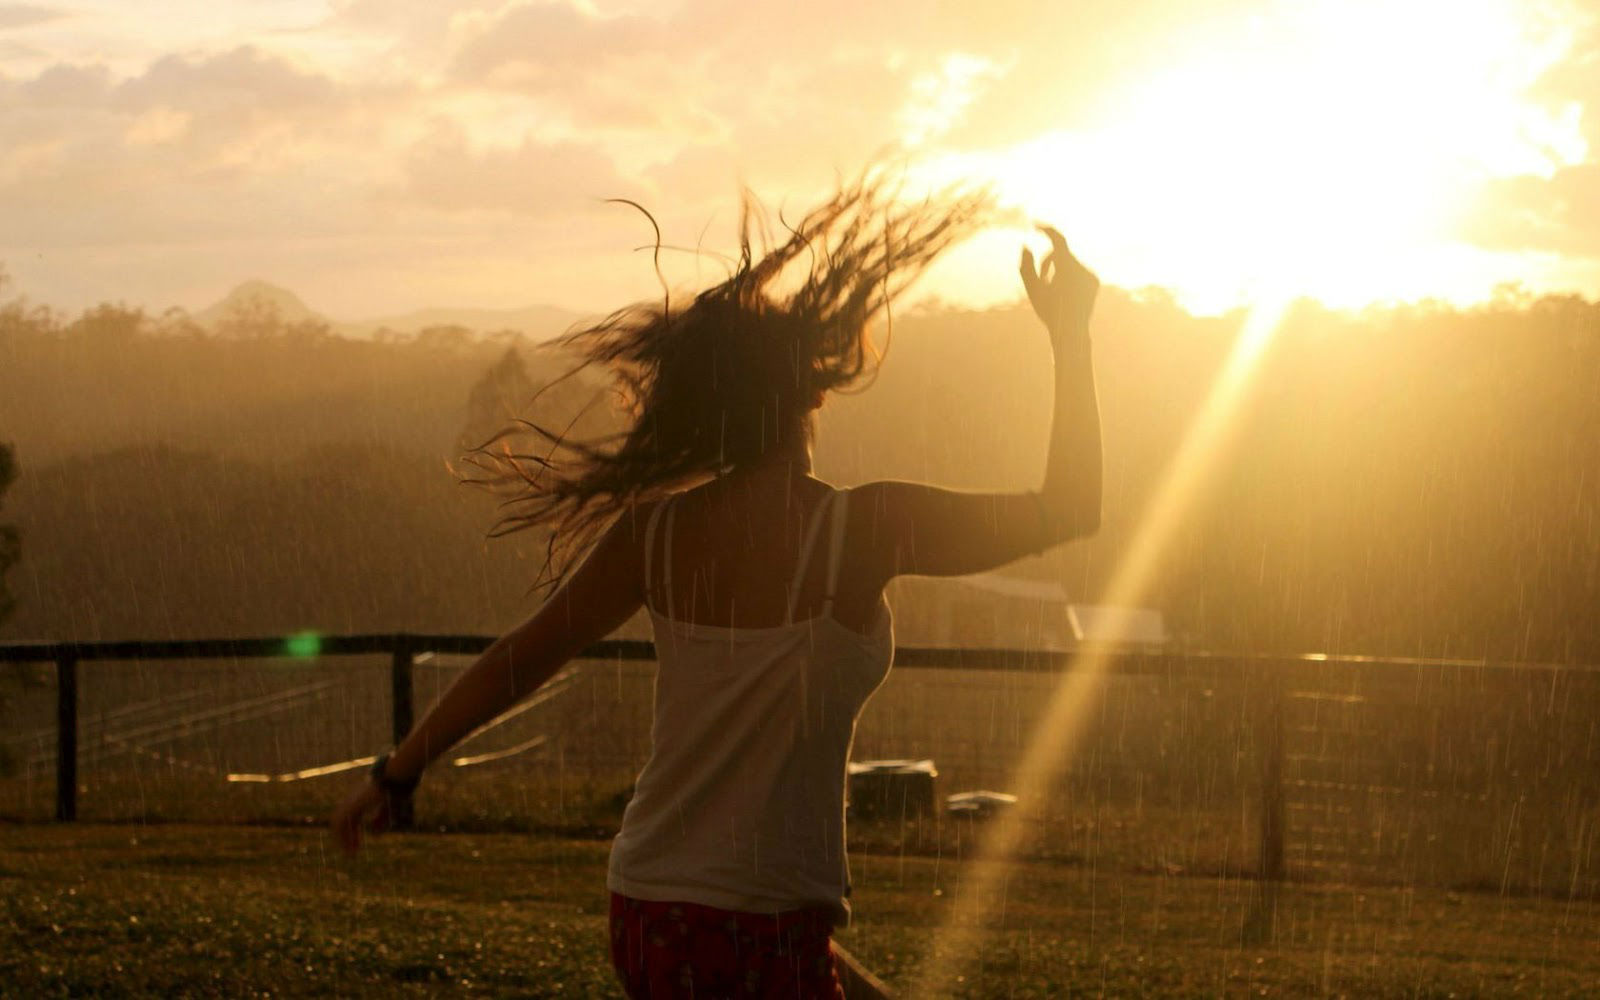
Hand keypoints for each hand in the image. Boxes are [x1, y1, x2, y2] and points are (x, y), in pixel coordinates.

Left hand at [330, 778, 395, 854]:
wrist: (394, 777)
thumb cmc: (395, 788)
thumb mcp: (388, 808)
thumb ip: (381, 820)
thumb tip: (375, 835)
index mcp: (361, 799)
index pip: (351, 819)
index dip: (353, 832)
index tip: (358, 844)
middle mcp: (353, 800)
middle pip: (343, 822)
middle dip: (347, 837)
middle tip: (353, 852)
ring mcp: (350, 801)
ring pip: (338, 824)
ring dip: (343, 839)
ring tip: (351, 854)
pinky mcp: (351, 805)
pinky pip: (340, 823)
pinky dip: (343, 835)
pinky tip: (351, 845)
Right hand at [1019, 224, 1098, 338]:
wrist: (1072, 332)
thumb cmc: (1049, 312)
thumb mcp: (1032, 289)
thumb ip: (1026, 266)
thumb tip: (1025, 245)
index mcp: (1067, 268)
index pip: (1057, 239)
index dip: (1046, 229)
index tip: (1035, 224)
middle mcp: (1082, 268)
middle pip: (1060, 253)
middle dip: (1047, 261)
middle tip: (1039, 277)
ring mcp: (1090, 274)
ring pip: (1069, 262)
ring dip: (1057, 269)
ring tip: (1050, 288)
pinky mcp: (1094, 281)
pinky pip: (1078, 270)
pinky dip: (1067, 276)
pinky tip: (1063, 294)